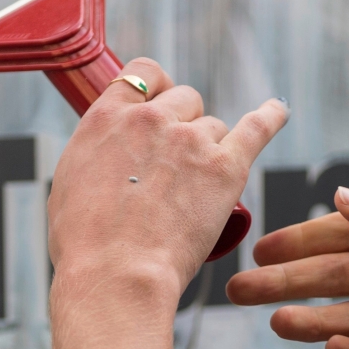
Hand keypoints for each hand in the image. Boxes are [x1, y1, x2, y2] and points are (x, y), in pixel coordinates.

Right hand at [47, 58, 286, 295]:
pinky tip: (278, 111)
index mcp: (108, 117)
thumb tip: (112, 150)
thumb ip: (97, 152)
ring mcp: (190, 140)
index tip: (161, 106)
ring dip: (209, 150)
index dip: (156, 89)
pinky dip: (270, 117)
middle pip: (185, 100)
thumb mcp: (71, 181)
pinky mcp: (225, 167)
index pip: (143, 74)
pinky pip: (257, 128)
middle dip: (184, 125)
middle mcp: (151, 119)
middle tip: (176, 166)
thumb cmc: (85, 243)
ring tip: (195, 191)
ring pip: (214, 127)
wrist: (114, 274)